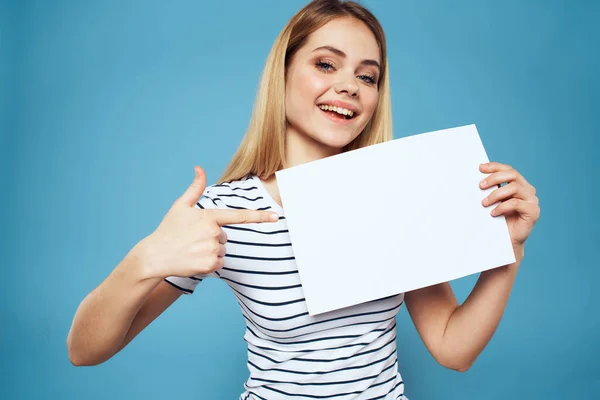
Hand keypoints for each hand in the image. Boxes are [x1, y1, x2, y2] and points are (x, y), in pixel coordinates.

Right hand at [141, 166, 278, 278]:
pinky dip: (209, 262)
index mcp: (209, 217)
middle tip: (192, 239)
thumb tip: (199, 167)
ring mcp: (212, 250)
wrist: (155, 256)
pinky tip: (194, 259)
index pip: (238, 216)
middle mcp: (213, 233)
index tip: (275, 217)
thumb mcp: (180, 206)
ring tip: (192, 249)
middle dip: (212, 237)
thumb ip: (195, 188)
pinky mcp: (210, 265)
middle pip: (225, 236)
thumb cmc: (168, 229)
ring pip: (223, 249)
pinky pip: (219, 262)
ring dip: (211, 250)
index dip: (259, 216)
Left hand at [479, 162, 539, 251]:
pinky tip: (493, 213)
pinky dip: (502, 206)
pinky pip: (516, 203)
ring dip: (496, 194)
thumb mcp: (492, 201)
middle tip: (480, 186)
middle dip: (494, 178)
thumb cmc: (497, 220)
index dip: (495, 166)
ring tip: (484, 203)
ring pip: (514, 188)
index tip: (480, 168)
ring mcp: (532, 200)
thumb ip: (490, 189)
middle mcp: (528, 190)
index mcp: (519, 184)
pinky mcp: (533, 211)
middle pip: (513, 174)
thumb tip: (476, 178)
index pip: (508, 169)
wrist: (506, 241)